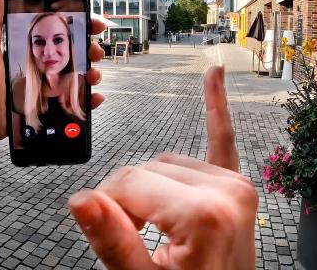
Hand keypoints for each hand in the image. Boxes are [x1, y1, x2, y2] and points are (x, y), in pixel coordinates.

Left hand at [0, 0, 107, 144]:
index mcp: (34, 49)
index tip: (95, 24)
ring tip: (94, 76)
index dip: (82, 26)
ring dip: (94, 73)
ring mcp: (51, 85)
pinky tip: (95, 96)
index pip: (62, 33)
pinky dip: (91, 98)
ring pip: (81, 76)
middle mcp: (46, 65)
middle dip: (92, 50)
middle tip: (95, 52)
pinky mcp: (53, 104)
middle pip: (77, 53)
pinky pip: (76, 100)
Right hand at [68, 66, 256, 268]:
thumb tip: (79, 198)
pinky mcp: (237, 187)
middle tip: (131, 240)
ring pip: (165, 161)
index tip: (104, 232)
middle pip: (146, 169)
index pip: (128, 182)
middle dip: (127, 199)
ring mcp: (236, 187)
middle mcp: (227, 190)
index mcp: (205, 213)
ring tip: (151, 228)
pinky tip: (212, 75)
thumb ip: (113, 240)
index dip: (105, 207)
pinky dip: (216, 110)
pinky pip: (221, 141)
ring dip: (148, 187)